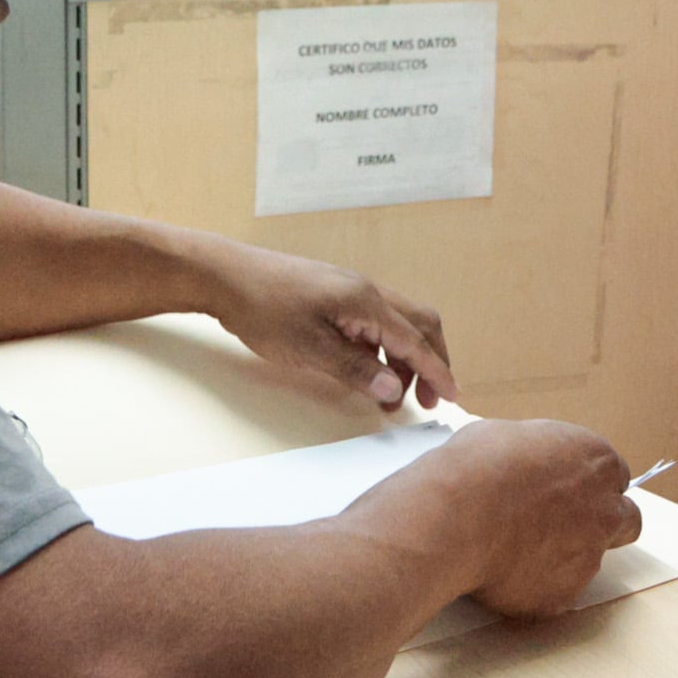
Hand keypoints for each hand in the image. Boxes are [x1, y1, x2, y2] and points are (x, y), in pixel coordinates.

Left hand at [201, 242, 456, 410]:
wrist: (225, 277)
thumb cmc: (263, 309)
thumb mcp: (309, 348)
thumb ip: (355, 370)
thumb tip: (394, 389)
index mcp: (365, 301)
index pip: (415, 340)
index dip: (437, 371)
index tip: (453, 396)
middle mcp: (366, 291)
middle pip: (418, 325)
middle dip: (430, 362)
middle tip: (427, 400)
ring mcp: (349, 291)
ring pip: (396, 325)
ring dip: (402, 360)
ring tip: (388, 397)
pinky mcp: (334, 296)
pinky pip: (372, 323)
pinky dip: (380, 350)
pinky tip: (364, 372)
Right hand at [396, 418, 640, 618]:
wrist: (455, 517)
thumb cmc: (475, 468)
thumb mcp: (509, 436)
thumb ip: (537, 457)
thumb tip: (527, 465)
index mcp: (596, 461)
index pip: (614, 476)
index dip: (588, 485)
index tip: (566, 491)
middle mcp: (604, 509)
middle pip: (626, 520)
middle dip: (602, 524)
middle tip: (561, 526)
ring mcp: (589, 557)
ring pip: (588, 561)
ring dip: (561, 556)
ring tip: (511, 550)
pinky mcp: (564, 596)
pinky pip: (554, 593)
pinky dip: (534, 586)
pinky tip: (501, 572)